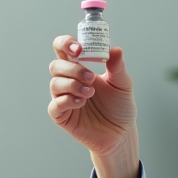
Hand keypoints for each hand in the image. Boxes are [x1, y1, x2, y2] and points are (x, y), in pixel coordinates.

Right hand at [47, 36, 139, 177]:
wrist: (121, 134)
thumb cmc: (119, 107)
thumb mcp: (122, 84)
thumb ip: (117, 67)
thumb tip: (115, 49)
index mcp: (80, 68)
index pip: (63, 49)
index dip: (65, 43)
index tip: (78, 48)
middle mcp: (69, 81)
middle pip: (56, 65)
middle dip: (72, 68)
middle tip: (91, 77)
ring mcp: (64, 98)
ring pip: (54, 84)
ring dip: (72, 85)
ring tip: (90, 93)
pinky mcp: (62, 116)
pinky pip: (55, 105)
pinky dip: (67, 101)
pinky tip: (82, 103)